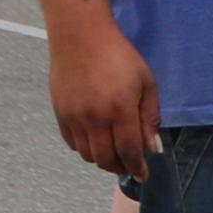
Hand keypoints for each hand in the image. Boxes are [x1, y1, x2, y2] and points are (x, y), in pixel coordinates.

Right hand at [49, 20, 160, 178]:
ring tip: (114, 151)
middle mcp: (94, 118)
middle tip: (130, 164)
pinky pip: (72, 143)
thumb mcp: (146, 83)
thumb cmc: (120, 57)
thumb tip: (152, 149)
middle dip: (120, 166)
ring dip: (103, 159)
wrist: (81, 36)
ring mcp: (74, 117)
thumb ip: (149, 118)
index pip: (129, 151)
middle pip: (106, 159)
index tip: (144, 176)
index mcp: (120, 109)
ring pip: (88, 155)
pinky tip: (97, 139)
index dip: (137, 167)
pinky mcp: (59, 113)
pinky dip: (86, 147)